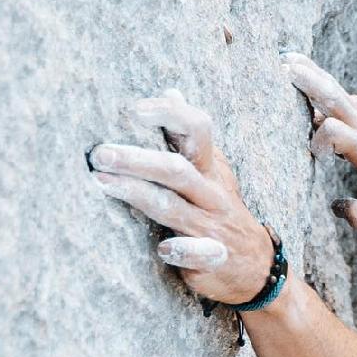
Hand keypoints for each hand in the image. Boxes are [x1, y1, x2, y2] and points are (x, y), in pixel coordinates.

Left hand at [89, 89, 275, 304]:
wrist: (256, 265)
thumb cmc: (218, 210)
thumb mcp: (210, 170)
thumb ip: (187, 136)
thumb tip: (171, 90)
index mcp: (209, 168)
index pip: (197, 129)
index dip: (168, 114)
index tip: (133, 109)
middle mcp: (212, 193)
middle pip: (176, 170)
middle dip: (137, 160)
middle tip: (100, 153)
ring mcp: (213, 227)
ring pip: (174, 208)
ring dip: (138, 195)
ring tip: (102, 183)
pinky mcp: (212, 258)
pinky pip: (199, 253)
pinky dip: (181, 250)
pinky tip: (163, 248)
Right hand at [285, 52, 356, 228]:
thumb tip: (335, 208)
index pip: (334, 132)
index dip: (318, 141)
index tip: (313, 156)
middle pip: (334, 98)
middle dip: (310, 82)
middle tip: (284, 69)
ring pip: (336, 90)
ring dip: (313, 73)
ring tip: (288, 58)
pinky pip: (339, 93)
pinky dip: (320, 80)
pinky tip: (304, 70)